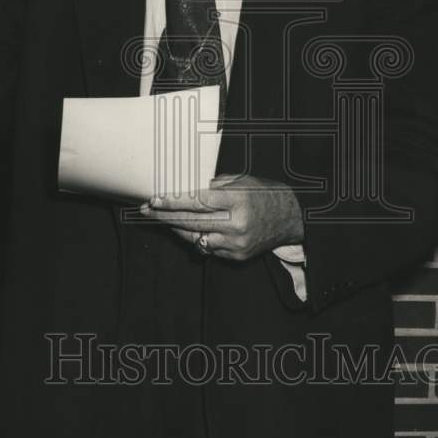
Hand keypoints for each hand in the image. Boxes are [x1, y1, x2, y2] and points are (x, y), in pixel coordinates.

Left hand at [139, 174, 303, 261]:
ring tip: (159, 219)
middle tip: (146, 210)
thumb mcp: (242, 181)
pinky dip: (194, 238)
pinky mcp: (237, 256)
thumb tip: (185, 189)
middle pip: (192, 221)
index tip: (154, 200)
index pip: (198, 201)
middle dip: (165, 216)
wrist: (291, 219)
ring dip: (175, 228)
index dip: (173, 202)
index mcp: (238, 200)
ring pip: (195, 237)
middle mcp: (236, 224)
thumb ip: (214, 186)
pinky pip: (207, 248)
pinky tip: (183, 230)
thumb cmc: (264, 194)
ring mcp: (236, 243)